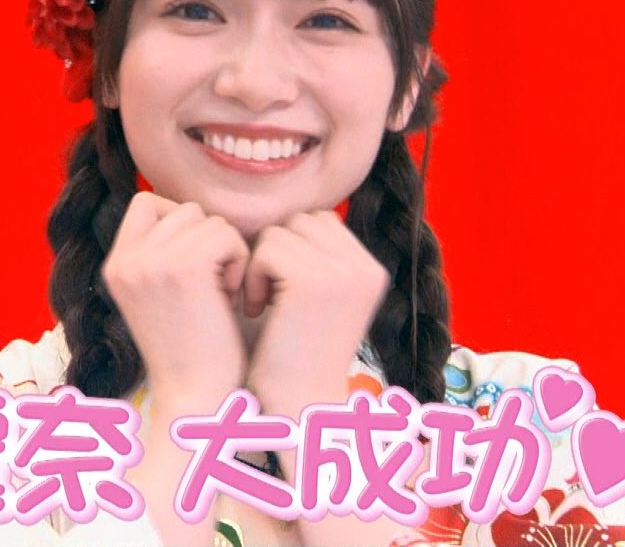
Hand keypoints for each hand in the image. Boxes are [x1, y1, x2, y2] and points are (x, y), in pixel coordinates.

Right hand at [101, 191, 249, 406]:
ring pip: (206, 219)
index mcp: (115, 266)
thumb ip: (164, 253)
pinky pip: (225, 234)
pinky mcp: (183, 268)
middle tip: (214, 284)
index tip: (199, 264)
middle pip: (182, 209)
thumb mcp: (162, 293)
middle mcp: (125, 261)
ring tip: (221, 292)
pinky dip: (239, 260)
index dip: (181, 223)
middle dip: (208, 240)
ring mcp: (150, 262)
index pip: (146, 203)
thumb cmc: (193, 349)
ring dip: (226, 251)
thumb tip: (193, 212)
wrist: (198, 396)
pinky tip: (231, 296)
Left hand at [244, 211, 389, 402]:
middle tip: (269, 296)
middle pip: (302, 221)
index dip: (290, 248)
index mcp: (371, 271)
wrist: (294, 406)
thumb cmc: (292, 355)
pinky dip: (253, 277)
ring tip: (264, 304)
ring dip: (262, 264)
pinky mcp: (314, 282)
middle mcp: (365, 268)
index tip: (282, 290)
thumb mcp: (317, 299)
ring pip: (282, 232)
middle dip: (276, 252)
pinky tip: (256, 309)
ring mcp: (343, 273)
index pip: (321, 222)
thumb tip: (293, 218)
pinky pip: (267, 250)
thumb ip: (315, 257)